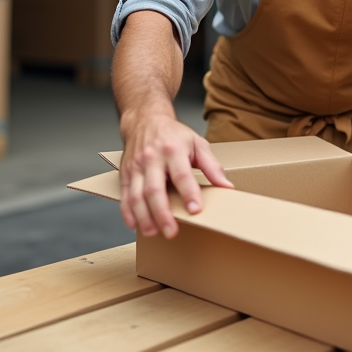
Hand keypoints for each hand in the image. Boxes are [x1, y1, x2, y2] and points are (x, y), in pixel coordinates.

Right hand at [119, 111, 232, 237]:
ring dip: (144, 216)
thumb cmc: (174, 135)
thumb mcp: (198, 143)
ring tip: (154, 232)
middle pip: (155, 189)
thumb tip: (226, 186)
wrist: (145, 119)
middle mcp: (152, 159)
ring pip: (137, 195)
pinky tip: (135, 225)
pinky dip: (127, 212)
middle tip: (172, 231)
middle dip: (162, 213)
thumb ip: (212, 166)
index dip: (189, 193)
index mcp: (173, 150)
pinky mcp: (126, 173)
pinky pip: (125, 195)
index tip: (195, 210)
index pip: (181, 174)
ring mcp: (136, 167)